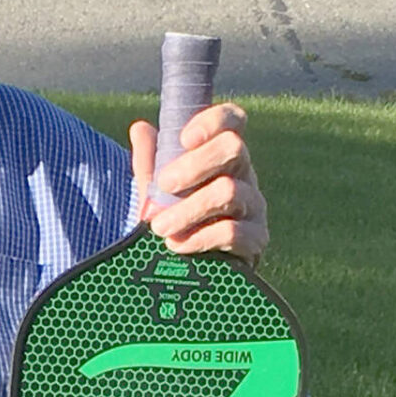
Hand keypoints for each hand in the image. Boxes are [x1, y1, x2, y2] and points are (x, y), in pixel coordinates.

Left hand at [128, 102, 270, 264]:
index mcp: (223, 157)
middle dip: (194, 165)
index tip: (184, 138)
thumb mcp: (157, 194)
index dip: (213, 121)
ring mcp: (254, 207)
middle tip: (164, 185)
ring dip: (187, 209)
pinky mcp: (255, 240)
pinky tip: (177, 246)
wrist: (188, 275)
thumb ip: (150, 163)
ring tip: (160, 228)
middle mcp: (244, 176)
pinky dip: (199, 238)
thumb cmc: (176, 223)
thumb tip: (140, 128)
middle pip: (233, 148)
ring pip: (228, 191)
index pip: (233, 122)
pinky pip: (232, 231)